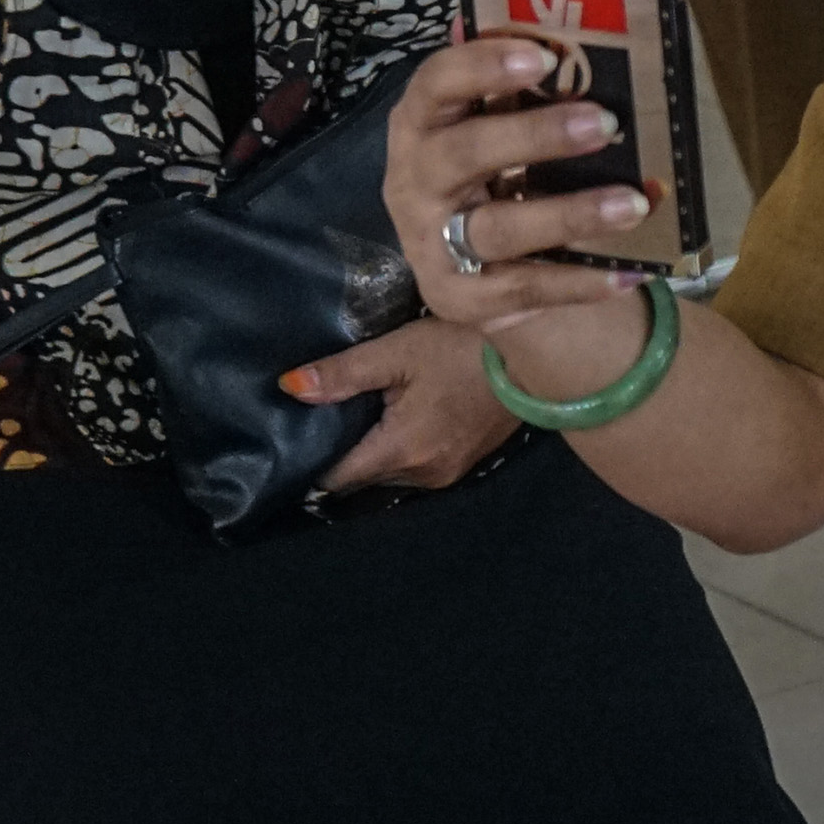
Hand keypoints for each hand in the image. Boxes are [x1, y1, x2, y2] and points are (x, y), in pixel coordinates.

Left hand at [285, 317, 520, 490]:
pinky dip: (398, 450)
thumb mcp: (399, 351)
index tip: (291, 441)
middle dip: (341, 454)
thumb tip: (290, 389)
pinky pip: (414, 467)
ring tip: (355, 416)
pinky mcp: (462, 465)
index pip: (337, 478)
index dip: (311, 461)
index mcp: (402, 450)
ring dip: (371, 453)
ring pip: (388, 474)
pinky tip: (393, 419)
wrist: (534, 353)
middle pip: (361, 478)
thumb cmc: (462, 345)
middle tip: (320, 419)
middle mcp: (422, 474)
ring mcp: (446, 474)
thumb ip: (344, 374)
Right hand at [382, 34, 656, 336]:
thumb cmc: (489, 172)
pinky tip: (630, 268)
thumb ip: (515, 87)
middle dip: (535, 136)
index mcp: (420, 123)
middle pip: (464, 153)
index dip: (482, 66)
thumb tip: (569, 32)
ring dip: (569, 215)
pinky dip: (579, 280)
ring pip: (496, 229)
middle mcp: (412, 181)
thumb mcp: (490, 125)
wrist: (468, 267)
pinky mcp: (456, 298)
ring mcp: (430, 243)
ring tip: (632, 204)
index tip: (542, 57)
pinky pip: (522, 289)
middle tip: (606, 123)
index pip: (435, 83)